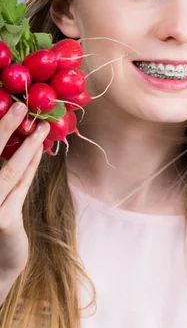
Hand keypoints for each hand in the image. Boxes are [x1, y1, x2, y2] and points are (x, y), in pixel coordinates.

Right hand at [0, 103, 49, 282]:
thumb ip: (1, 171)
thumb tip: (13, 136)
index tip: (8, 107)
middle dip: (5, 128)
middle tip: (21, 108)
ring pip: (9, 170)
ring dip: (28, 145)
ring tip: (41, 126)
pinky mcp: (3, 220)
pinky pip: (21, 186)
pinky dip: (32, 165)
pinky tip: (40, 150)